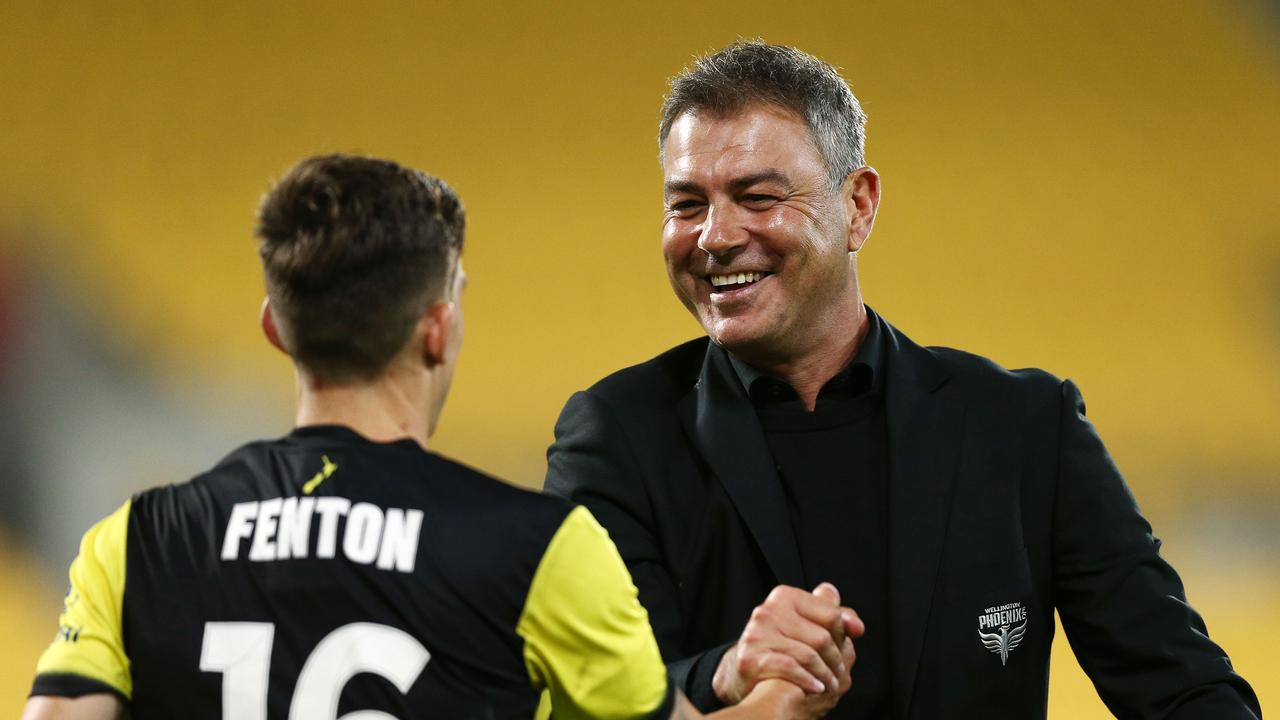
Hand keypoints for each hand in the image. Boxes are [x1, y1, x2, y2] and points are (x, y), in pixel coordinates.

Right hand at [712, 583, 863, 705]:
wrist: (745, 672)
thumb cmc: (782, 646)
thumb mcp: (807, 625)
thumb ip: (835, 620)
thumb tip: (855, 626)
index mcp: (784, 596)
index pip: (831, 613)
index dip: (843, 635)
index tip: (844, 648)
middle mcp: (767, 611)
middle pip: (822, 637)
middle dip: (836, 660)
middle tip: (837, 673)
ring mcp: (756, 634)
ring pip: (809, 655)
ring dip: (825, 675)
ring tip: (828, 684)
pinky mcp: (750, 658)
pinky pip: (791, 668)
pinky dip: (808, 681)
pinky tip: (815, 687)